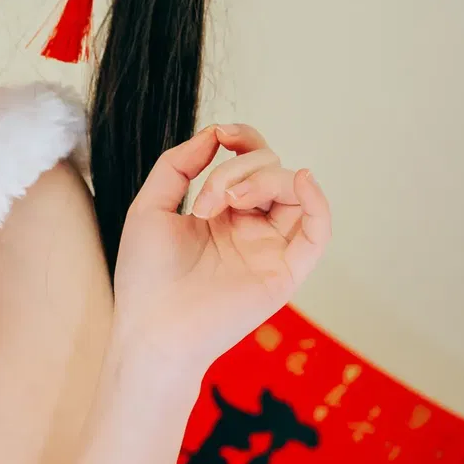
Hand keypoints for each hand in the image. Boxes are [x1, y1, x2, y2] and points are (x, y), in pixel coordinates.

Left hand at [111, 121, 330, 372]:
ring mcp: (270, 249)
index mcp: (222, 213)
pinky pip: (317, 232)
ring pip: (291, 191)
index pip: (249, 162)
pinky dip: (317, 201)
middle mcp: (251, 228)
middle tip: (205, 203)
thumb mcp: (151, 206)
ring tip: (226, 202)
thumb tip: (214, 133)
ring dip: (261, 180)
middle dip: (237, 169)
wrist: (151, 329)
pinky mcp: (285, 272)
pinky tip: (301, 180)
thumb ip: (179, 164)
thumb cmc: (145, 277)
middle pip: (269, 169)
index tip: (222, 133)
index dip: (242, 139)